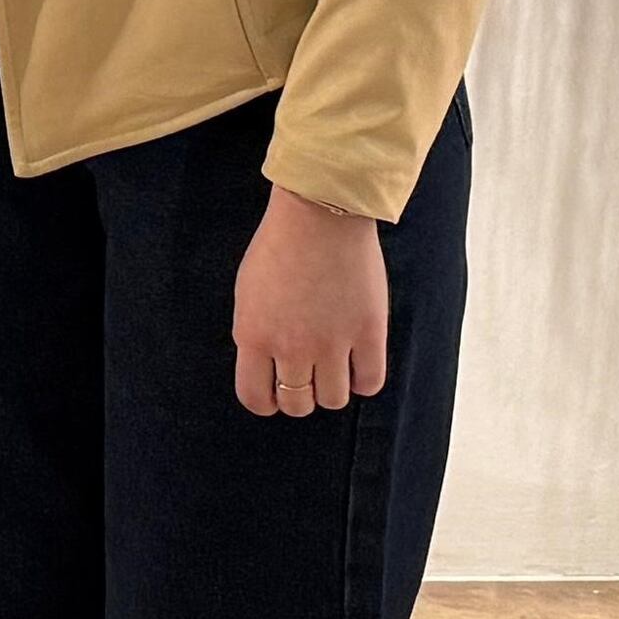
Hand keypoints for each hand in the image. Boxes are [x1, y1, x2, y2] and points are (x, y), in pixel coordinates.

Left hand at [232, 187, 390, 417]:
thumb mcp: (248, 294)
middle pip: (297, 404)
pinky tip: (359, 362)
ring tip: (334, 367)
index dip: (265, 401)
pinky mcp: (368, 333)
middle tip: (307, 376)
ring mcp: (332, 343)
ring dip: (332, 389)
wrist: (319, 215)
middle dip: (300, 395)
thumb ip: (255, 334)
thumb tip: (267, 366)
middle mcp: (291, 347)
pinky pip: (369, 382)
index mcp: (254, 335)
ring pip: (334, 400)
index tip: (274, 394)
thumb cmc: (281, 246)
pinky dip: (364, 380)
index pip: (254, 397)